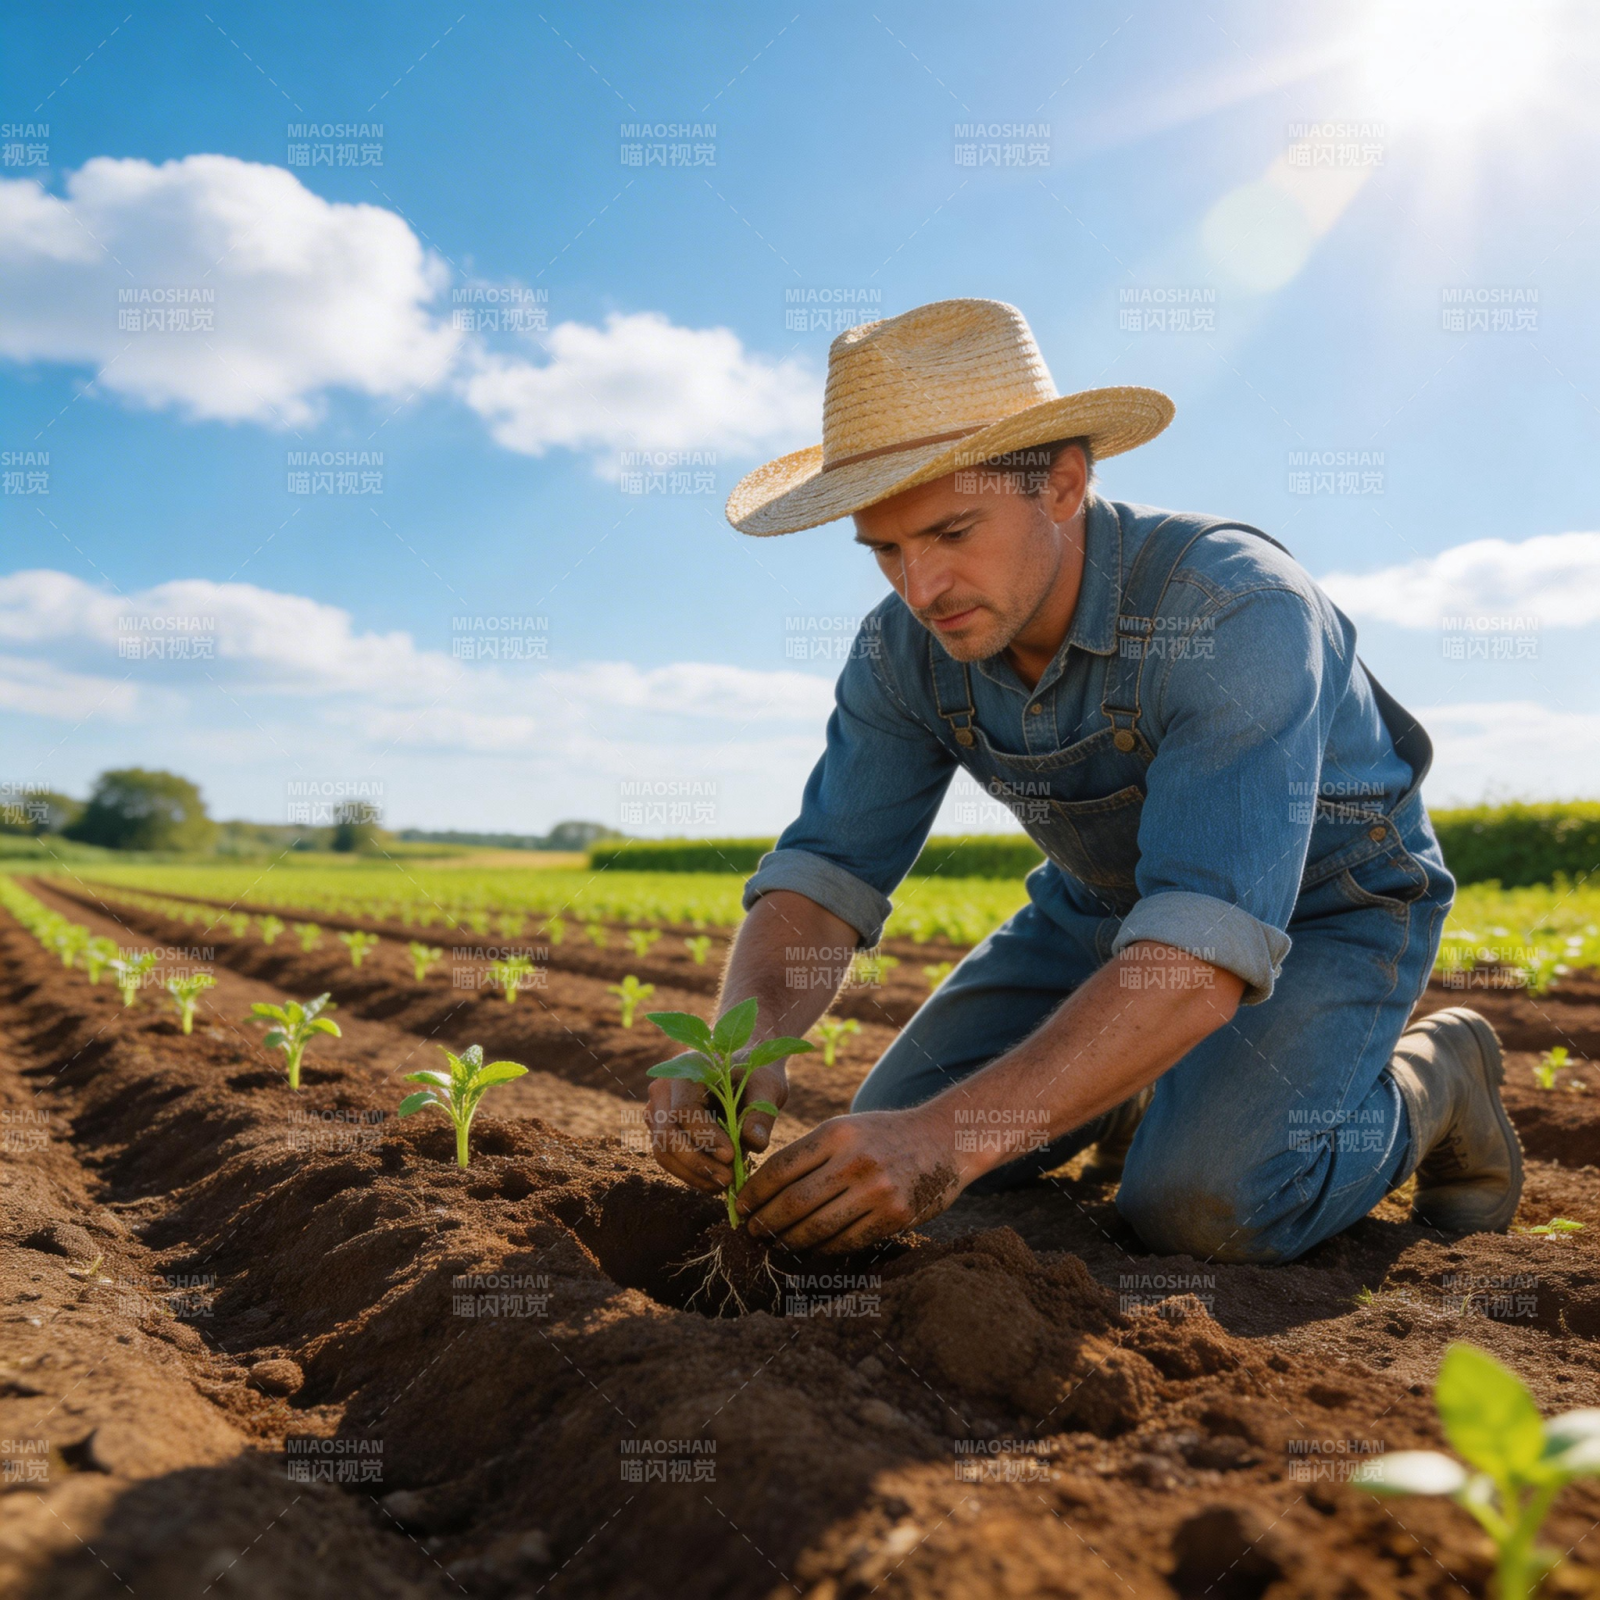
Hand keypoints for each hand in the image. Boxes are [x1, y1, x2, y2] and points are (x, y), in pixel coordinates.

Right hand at [646, 1058, 788, 1195]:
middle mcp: (664, 1090)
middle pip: (666, 1135)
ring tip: (724, 1184)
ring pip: (663, 1152)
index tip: (731, 1155)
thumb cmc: (757, 1075)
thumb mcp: (767, 1087)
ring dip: (693, 1174)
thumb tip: (756, 1143)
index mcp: (687, 1069)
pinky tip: (716, 1183)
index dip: (705, 1137)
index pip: (685, 1110)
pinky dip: (691, 1174)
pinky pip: (669, 1159)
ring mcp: (658, 1111)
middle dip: (696, 1162)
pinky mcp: (662, 1131)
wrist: (747, 1073)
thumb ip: (761, 1112)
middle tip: (727, 1179)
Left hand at [734, 1108, 961, 1253]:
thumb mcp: (847, 1128)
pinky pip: (846, 1241)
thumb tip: (763, 1188)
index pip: (781, 1168)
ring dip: (789, 1240)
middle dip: (765, 1222)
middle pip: (793, 1202)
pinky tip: (811, 1248)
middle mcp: (855, 1160)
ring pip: (817, 1228)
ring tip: (775, 1243)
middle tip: (751, 1232)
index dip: (754, 1192)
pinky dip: (823, 1248)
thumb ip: (811, 1154)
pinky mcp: (895, 1216)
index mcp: (837, 1133)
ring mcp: (877, 1190)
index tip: (739, 1206)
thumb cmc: (884, 1136)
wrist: (944, 1140)